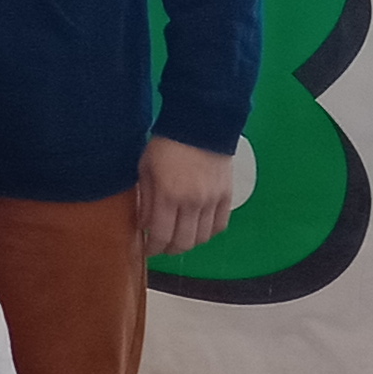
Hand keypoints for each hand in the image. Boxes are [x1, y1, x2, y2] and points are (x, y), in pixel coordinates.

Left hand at [135, 133, 237, 257]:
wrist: (199, 124)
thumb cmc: (167, 144)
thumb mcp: (145, 169)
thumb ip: (145, 200)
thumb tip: (145, 224)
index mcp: (168, 195)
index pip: (161, 236)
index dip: (153, 248)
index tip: (148, 248)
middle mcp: (192, 202)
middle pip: (183, 243)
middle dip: (170, 249)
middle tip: (162, 246)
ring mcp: (212, 200)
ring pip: (202, 238)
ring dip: (189, 242)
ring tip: (179, 237)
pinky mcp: (227, 196)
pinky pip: (220, 226)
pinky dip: (208, 232)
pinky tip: (198, 228)